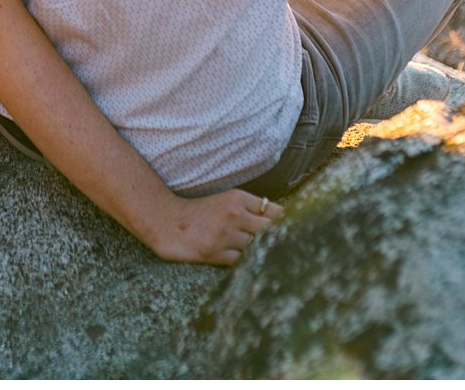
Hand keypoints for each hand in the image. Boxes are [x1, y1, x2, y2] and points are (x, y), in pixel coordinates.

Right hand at [141, 189, 282, 265]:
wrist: (166, 222)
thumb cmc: (199, 213)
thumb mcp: (225, 201)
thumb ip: (250, 209)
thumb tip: (281, 223)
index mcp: (238, 198)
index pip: (274, 211)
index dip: (289, 223)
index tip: (298, 232)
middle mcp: (233, 214)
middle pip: (271, 230)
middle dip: (281, 241)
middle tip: (292, 251)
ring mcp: (224, 235)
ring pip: (257, 248)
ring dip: (263, 254)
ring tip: (272, 261)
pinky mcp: (215, 253)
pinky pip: (242, 262)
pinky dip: (248, 265)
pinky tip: (251, 267)